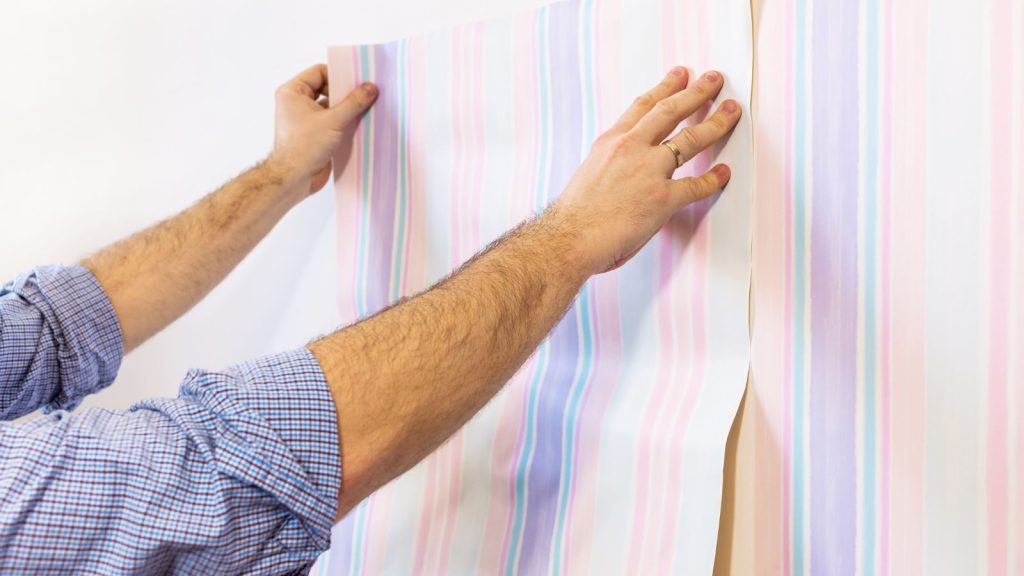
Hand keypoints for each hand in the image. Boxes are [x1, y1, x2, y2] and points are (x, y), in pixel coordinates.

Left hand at [271, 64, 378, 194]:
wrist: (295, 178)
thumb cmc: (303, 147)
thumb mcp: (334, 120)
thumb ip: (354, 102)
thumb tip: (370, 88)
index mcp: (293, 92)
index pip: (318, 72)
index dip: (338, 74)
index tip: (357, 80)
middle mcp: (296, 103)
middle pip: (326, 88)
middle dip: (345, 93)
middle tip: (364, 94)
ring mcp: (305, 119)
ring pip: (331, 106)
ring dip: (347, 109)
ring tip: (365, 109)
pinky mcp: (314, 134)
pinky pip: (332, 121)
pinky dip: (345, 122)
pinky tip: (360, 124)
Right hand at [551, 67, 740, 275]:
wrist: (569, 237)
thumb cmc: (575, 215)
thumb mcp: (590, 172)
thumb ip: (612, 162)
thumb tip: (625, 168)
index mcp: (611, 142)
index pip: (643, 106)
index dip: (665, 87)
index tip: (680, 75)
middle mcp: (631, 148)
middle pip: (671, 110)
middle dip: (697, 92)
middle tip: (714, 80)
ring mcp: (648, 171)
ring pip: (691, 139)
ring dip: (716, 122)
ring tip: (731, 111)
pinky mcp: (662, 198)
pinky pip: (696, 186)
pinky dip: (713, 180)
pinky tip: (724, 173)